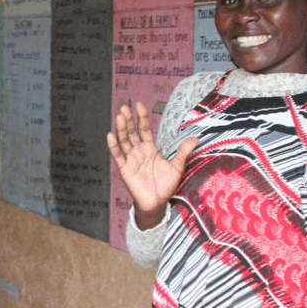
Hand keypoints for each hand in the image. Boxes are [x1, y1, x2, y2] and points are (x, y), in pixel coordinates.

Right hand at [106, 102, 197, 226]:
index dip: (141, 117)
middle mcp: (139, 151)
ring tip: (120, 116)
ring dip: (121, 128)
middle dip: (129, 119)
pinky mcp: (125, 169)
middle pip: (132, 132)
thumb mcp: (178, 167)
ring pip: (124, 140)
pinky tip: (110, 135)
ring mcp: (131, 159)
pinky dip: (114, 146)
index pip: (144, 129)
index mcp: (150, 148)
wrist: (157, 203)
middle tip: (125, 106)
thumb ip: (183, 152)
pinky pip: (118, 155)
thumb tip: (196, 138)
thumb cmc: (166, 186)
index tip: (139, 104)